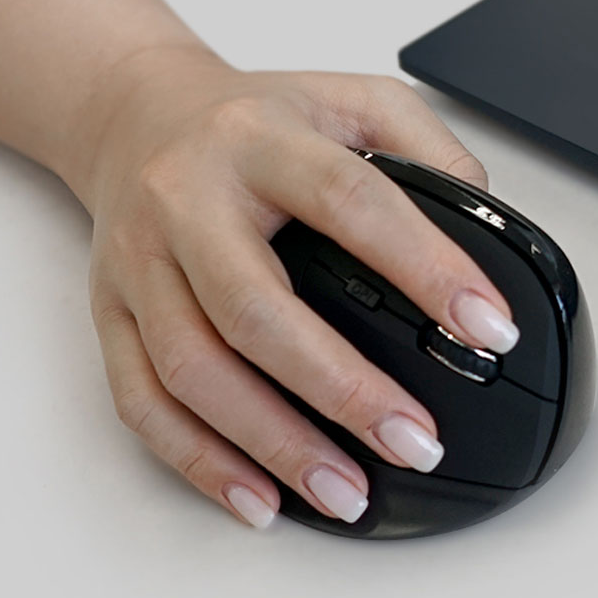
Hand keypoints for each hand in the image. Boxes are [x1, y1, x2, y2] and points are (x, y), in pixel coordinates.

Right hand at [78, 47, 518, 527]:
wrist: (136, 116)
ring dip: (274, 443)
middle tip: (415, 441)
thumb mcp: (353, 100)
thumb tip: (487, 229)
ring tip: (348, 492)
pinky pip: (143, 400)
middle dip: (342, 388)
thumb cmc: (254, 118)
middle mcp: (189, 202)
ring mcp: (140, 263)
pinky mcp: (110, 313)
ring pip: (193, 369)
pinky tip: (260, 498)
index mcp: (261, 142)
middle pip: (256, 308)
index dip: (424, 267)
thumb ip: (427, 150)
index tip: (488, 328)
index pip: (350, 202)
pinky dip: (201, 460)